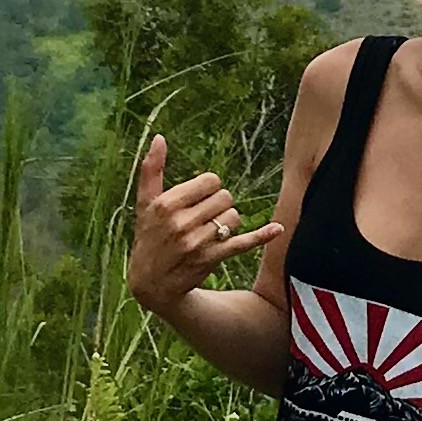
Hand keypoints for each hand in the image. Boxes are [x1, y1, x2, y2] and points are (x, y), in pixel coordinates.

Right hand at [126, 135, 284, 317]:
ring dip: (226, 222)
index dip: (208, 188)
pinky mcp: (212, 259)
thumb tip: (158, 137)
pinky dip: (261, 236)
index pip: (210, 181)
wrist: (150, 283)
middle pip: (225, 197)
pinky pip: (242, 243)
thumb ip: (151, 169)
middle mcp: (182, 223)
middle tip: (202, 217)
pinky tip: (277, 229)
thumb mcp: (144, 203)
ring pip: (234, 217)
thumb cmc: (149, 236)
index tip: (197, 199)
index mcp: (167, 204)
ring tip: (208, 231)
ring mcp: (198, 243)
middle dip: (217, 204)